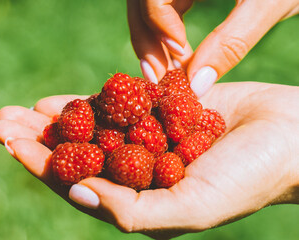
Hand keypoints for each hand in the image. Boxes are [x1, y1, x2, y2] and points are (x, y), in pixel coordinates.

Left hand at [0, 82, 298, 238]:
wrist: (292, 136)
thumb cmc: (250, 178)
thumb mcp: (194, 207)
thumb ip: (137, 211)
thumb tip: (80, 197)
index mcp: (138, 200)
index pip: (77, 185)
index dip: (40, 167)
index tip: (8, 144)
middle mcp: (136, 172)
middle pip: (73, 158)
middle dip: (34, 143)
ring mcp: (144, 140)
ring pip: (86, 131)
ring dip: (49, 123)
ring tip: (11, 112)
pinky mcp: (155, 112)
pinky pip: (112, 107)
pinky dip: (82, 104)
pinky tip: (52, 102)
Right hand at [129, 0, 298, 95]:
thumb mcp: (269, 6)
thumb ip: (232, 43)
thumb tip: (196, 86)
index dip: (158, 24)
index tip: (181, 54)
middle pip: (142, 5)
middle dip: (147, 41)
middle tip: (157, 78)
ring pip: (149, 11)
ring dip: (153, 44)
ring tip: (167, 75)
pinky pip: (165, 13)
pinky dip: (166, 38)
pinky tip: (179, 60)